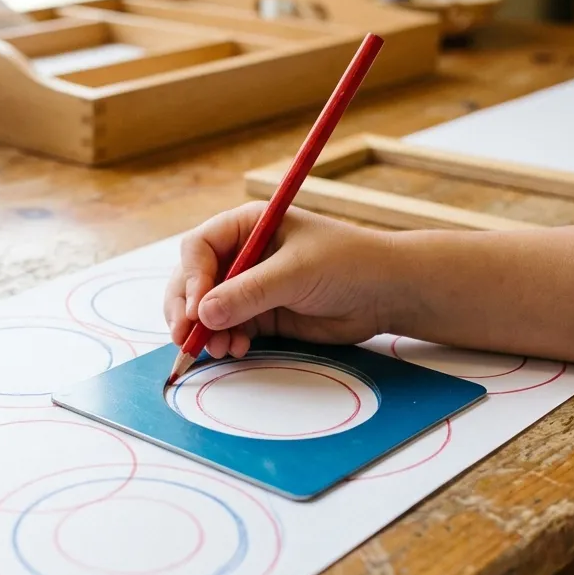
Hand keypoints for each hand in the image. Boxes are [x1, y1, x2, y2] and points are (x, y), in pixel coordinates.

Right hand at [164, 202, 392, 358]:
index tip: (198, 309)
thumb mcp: (296, 273)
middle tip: (187, 338)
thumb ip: (248, 293)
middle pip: (194, 280)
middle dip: (188, 310)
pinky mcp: (261, 315)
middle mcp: (242, 254)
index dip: (192, 278)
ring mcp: (249, 286)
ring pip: (207, 310)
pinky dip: (225, 340)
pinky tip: (236, 349)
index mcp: (247, 226)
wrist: (386, 293)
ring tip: (220, 349)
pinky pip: (228, 328)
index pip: (199, 248)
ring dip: (206, 331)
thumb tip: (203, 315)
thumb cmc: (348, 264)